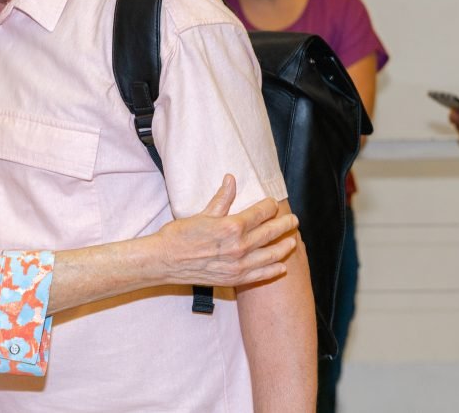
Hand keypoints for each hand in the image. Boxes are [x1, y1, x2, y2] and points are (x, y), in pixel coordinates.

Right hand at [152, 174, 297, 286]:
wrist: (165, 261)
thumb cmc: (180, 236)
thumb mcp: (202, 214)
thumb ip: (222, 198)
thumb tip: (231, 179)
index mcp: (232, 226)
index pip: (260, 213)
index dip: (269, 206)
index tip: (273, 203)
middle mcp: (240, 246)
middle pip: (270, 233)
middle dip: (284, 225)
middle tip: (293, 220)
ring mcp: (239, 265)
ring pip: (271, 255)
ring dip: (284, 247)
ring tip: (293, 241)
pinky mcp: (234, 278)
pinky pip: (261, 274)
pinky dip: (273, 270)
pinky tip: (281, 267)